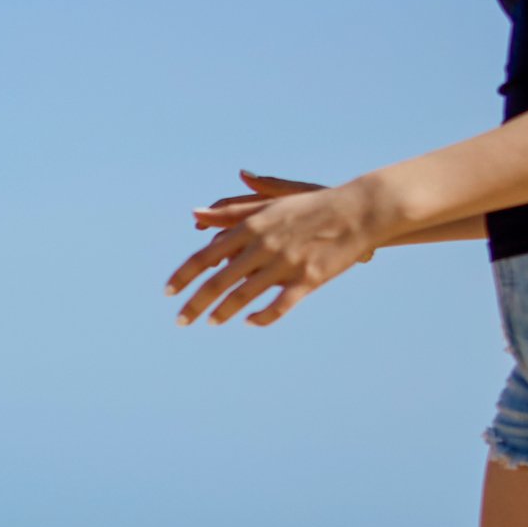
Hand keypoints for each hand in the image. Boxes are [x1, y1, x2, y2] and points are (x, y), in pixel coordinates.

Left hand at [169, 173, 379, 326]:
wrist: (359, 211)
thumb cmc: (312, 206)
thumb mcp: (270, 204)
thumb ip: (231, 212)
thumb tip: (195, 213)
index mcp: (251, 227)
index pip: (206, 256)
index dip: (184, 275)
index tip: (168, 292)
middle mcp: (263, 246)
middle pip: (219, 281)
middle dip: (195, 304)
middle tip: (180, 321)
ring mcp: (285, 264)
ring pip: (244, 296)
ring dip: (223, 312)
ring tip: (210, 321)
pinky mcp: (308, 279)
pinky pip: (279, 306)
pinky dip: (262, 317)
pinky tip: (250, 322)